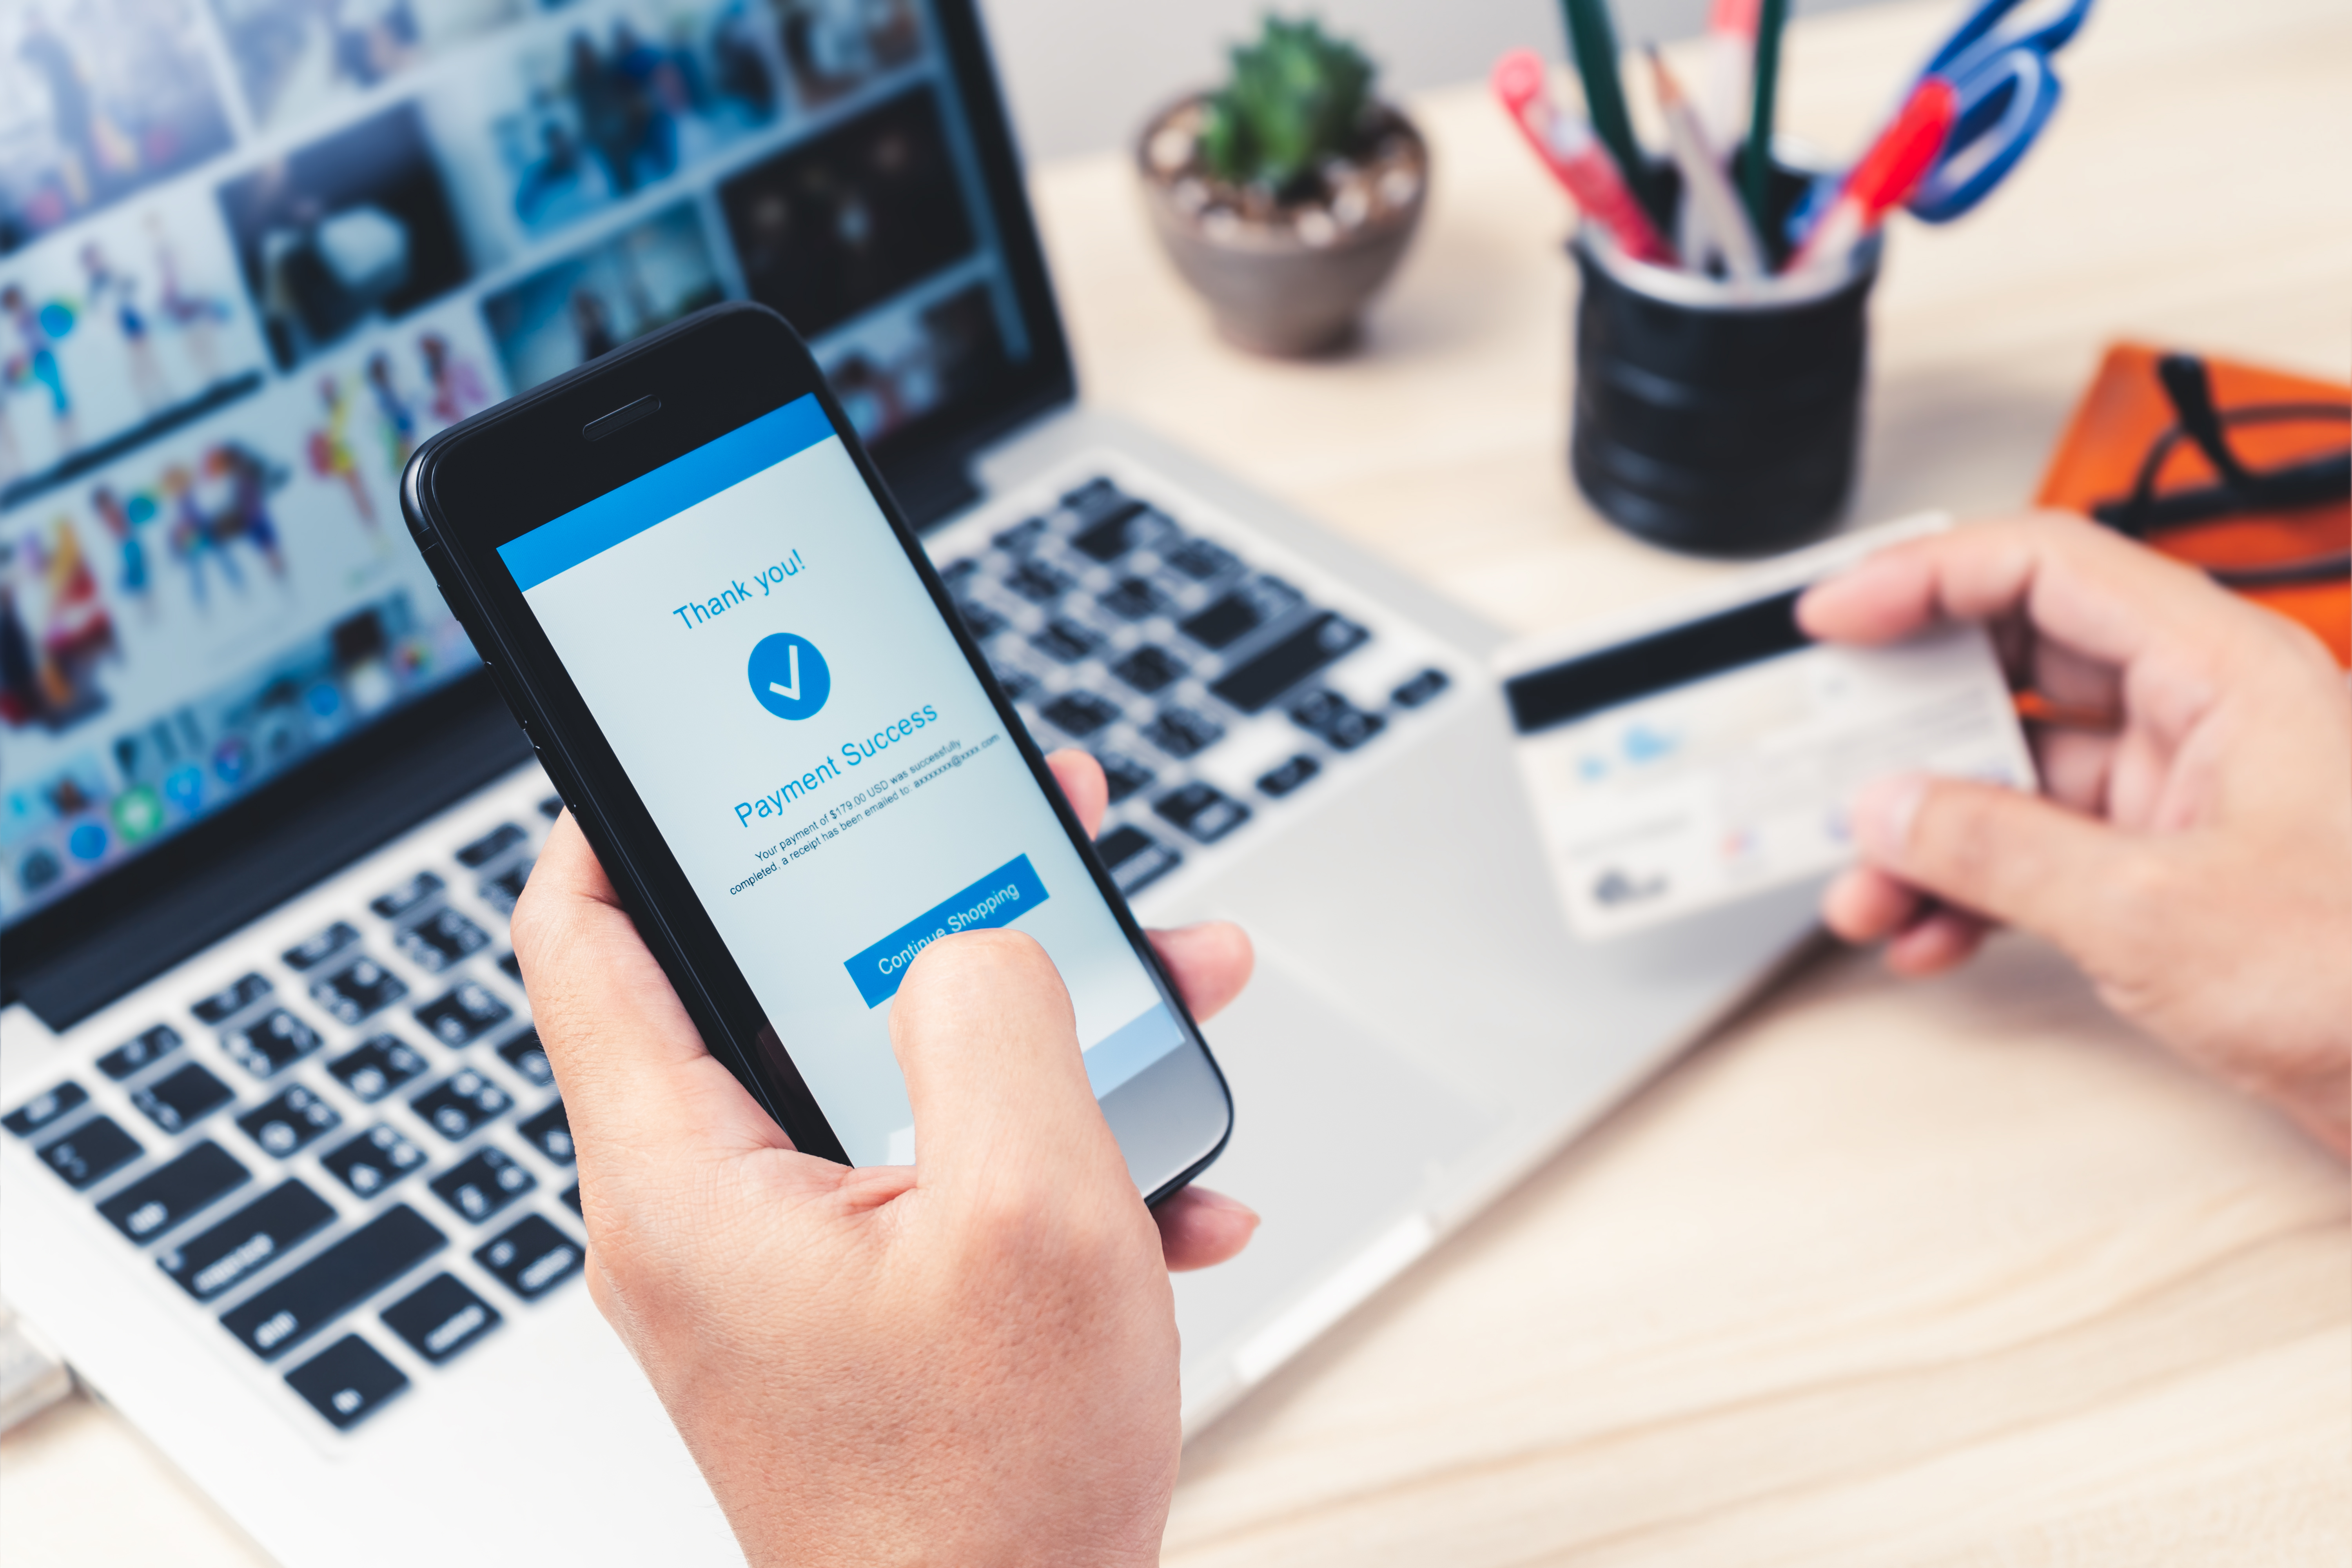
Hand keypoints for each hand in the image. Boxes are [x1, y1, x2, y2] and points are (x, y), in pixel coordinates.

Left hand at [509, 750, 1257, 1564]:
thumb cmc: (990, 1503)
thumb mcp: (1031, 1215)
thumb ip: (998, 1022)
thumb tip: (977, 937)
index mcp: (688, 1180)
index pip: (584, 941)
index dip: (620, 813)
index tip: (685, 736)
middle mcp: (711, 1215)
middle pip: (776, 986)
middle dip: (917, 895)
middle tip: (1014, 825)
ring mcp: (788, 1264)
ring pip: (887, 1072)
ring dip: (1026, 1025)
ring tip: (1155, 989)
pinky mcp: (861, 1305)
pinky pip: (943, 1175)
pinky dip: (1049, 1153)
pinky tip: (1163, 1180)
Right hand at [1798, 512, 2351, 1154]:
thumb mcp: (2153, 911)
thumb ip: (2001, 850)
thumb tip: (1889, 810)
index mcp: (2225, 673)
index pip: (2046, 571)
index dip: (1924, 578)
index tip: (1835, 619)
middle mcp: (2205, 717)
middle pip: (2015, 672)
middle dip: (1909, 726)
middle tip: (1828, 757)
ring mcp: (2187, 797)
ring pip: (2017, 776)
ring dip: (1927, 832)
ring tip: (1865, 887)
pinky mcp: (2173, 873)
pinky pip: (2041, 854)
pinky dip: (1974, 891)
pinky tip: (1930, 935)